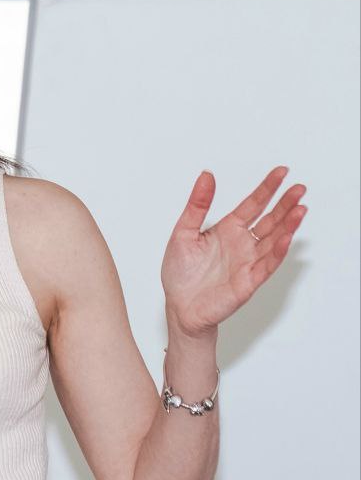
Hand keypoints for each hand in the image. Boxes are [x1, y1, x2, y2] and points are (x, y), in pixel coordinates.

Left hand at [161, 166, 307, 338]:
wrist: (179, 307)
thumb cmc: (180, 273)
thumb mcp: (182, 232)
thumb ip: (197, 205)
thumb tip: (206, 175)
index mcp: (228, 229)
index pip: (253, 204)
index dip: (267, 189)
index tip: (282, 172)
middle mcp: (242, 243)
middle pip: (270, 220)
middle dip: (285, 204)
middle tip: (299, 189)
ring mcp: (248, 262)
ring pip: (274, 240)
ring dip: (288, 225)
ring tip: (300, 209)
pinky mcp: (249, 281)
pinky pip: (267, 265)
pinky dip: (278, 252)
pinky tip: (287, 238)